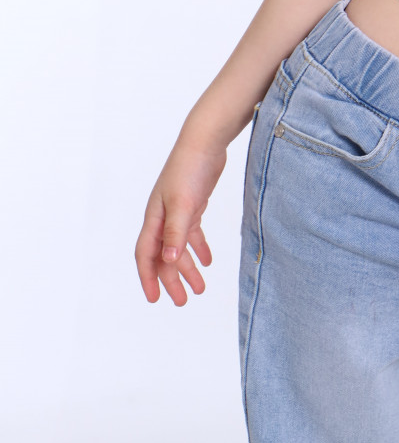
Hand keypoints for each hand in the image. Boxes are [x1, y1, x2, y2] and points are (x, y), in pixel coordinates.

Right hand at [135, 138, 227, 306]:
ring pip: (178, 247)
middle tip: (182, 301)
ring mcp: (177, 211)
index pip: (146, 255)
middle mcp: (162, 217)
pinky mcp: (192, 205)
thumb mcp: (183, 204)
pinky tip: (208, 261)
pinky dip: (198, 248)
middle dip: (171, 280)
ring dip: (187, 268)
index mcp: (154, 218)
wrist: (205, 141)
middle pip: (163, 256)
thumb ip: (175, 233)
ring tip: (200, 288)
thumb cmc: (190, 169)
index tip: (154, 299)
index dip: (148, 278)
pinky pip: (192, 233)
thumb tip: (167, 261)